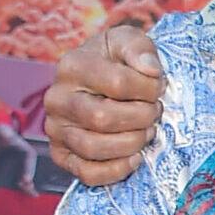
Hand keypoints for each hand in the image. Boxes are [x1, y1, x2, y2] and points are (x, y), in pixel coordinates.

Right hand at [42, 25, 165, 185]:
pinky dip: (116, 170)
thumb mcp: (128, 40)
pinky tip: (135, 157)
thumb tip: (150, 71)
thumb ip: (139, 49)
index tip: (159, 87)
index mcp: (72, 65)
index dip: (148, 89)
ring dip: (132, 143)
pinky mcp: (61, 154)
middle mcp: (56, 98)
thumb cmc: (117, 59)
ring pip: (93, 147)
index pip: (117, 83)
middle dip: (141, 117)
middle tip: (155, 111)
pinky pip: (87, 173)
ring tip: (147, 131)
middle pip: (102, 118)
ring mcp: (55, 129)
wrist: (101, 77)